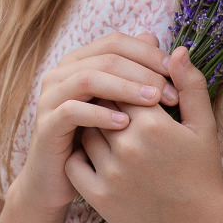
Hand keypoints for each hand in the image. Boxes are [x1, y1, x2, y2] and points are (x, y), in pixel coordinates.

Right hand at [13, 33, 176, 217]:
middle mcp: (62, 73)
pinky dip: (99, 114)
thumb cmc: (98, 142)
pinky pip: (72, 110)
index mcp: (81, 61)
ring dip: (124, 88)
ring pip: (88, 78)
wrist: (61, 180)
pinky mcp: (46, 124)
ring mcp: (51, 97)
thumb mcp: (121, 107)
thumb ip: (140, 75)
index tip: (176, 74)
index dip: (149, 54)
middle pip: (105, 57)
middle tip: (171, 93)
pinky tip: (125, 124)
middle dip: (143, 72)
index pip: (117, 42)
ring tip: (153, 102)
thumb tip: (165, 44)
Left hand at [65, 46, 222, 222]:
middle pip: (99, 107)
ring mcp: (112, 173)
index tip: (129, 93)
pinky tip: (96, 154)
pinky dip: (80, 155)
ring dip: (91, 127)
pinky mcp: (100, 197)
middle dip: (105, 104)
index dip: (123, 87)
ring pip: (85, 133)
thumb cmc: (202, 171)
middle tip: (112, 108)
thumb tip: (176, 49)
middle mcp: (129, 148)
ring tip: (105, 130)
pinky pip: (74, 163)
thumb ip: (190, 83)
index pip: (120, 86)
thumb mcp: (203, 125)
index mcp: (153, 125)